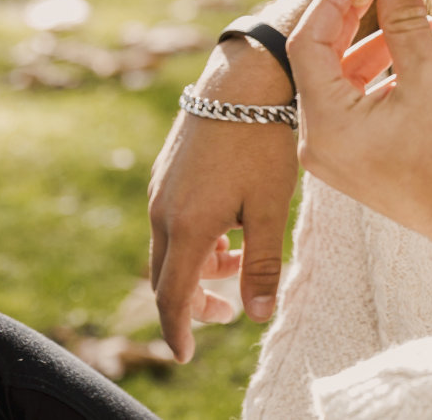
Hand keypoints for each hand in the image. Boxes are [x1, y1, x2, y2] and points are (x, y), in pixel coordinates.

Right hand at [148, 41, 298, 362]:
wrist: (245, 77)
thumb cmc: (264, 140)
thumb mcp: (269, 207)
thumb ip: (262, 264)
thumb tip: (256, 316)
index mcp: (187, 226)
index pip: (172, 297)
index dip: (179, 330)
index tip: (187, 354)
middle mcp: (164, 209)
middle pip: (167, 275)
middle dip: (192, 301)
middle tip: (223, 313)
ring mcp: (162, 187)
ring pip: (170, 245)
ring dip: (198, 266)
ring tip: (236, 264)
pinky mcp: (169, 168)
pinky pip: (172, 218)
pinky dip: (194, 237)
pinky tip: (228, 227)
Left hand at [290, 0, 431, 276]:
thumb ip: (407, 22)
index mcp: (327, 126)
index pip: (307, 45)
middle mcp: (319, 143)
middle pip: (319, 61)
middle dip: (353, 17)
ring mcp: (337, 156)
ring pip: (340, 82)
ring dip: (373, 44)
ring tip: (416, 19)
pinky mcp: (359, 161)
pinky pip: (356, 104)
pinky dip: (379, 74)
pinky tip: (416, 54)